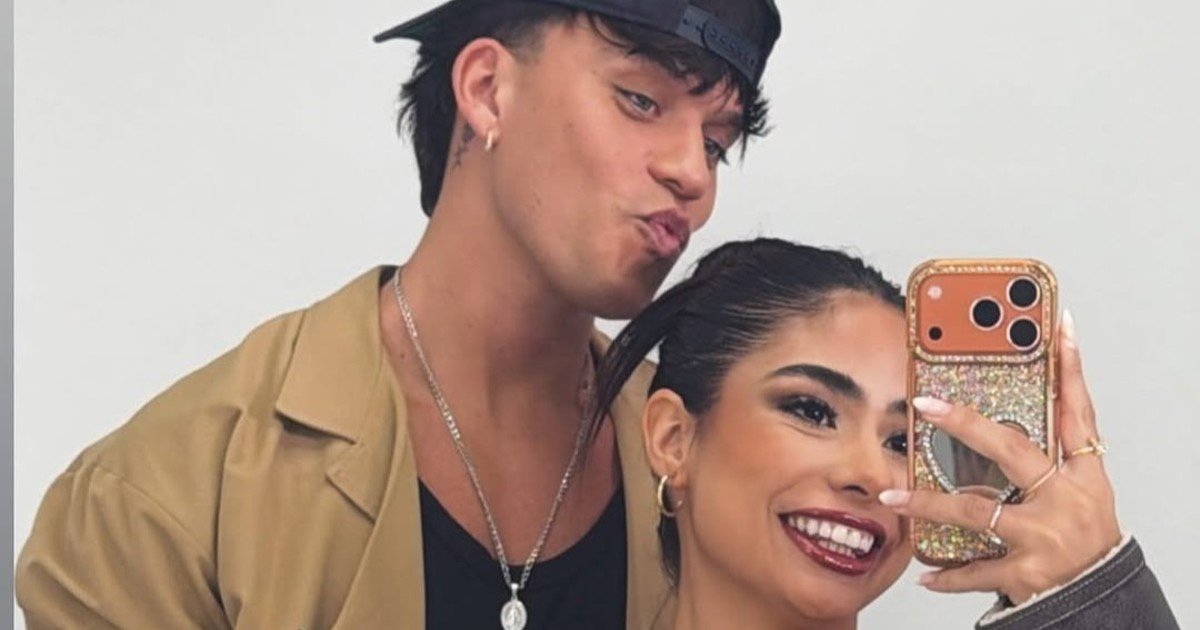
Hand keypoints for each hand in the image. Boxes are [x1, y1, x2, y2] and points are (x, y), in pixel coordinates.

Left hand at [880, 311, 1121, 603]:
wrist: (1100, 600)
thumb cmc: (1083, 539)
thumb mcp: (1080, 491)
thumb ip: (1050, 453)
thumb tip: (1001, 409)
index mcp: (1084, 475)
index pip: (1077, 412)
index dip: (1069, 368)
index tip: (1056, 326)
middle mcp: (1068, 499)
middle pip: (1011, 450)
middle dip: (965, 425)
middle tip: (925, 404)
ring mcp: (1047, 536)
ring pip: (976, 510)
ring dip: (928, 503)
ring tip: (892, 494)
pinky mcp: (1029, 573)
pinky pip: (977, 568)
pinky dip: (948, 574)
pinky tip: (923, 573)